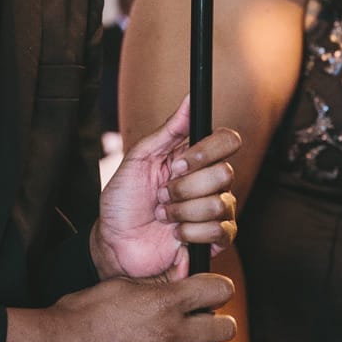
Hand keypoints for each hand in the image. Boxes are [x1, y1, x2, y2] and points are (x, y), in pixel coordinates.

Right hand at [10, 271, 234, 341]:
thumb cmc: (83, 314)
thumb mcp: (121, 285)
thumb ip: (157, 283)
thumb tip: (180, 276)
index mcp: (164, 302)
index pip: (220, 290)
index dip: (219, 288)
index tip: (212, 291)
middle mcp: (172, 333)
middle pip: (225, 325)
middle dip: (218, 318)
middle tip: (202, 319)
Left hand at [92, 97, 240, 280]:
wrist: (114, 243)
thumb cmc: (123, 202)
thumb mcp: (138, 159)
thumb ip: (169, 129)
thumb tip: (190, 97)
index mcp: (194, 159)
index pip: (227, 141)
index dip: (204, 152)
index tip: (176, 165)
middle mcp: (209, 182)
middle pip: (225, 173)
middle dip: (185, 187)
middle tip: (162, 194)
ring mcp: (214, 211)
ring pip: (220, 204)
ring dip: (182, 211)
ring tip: (163, 215)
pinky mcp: (214, 239)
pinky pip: (219, 231)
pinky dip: (190, 233)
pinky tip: (175, 234)